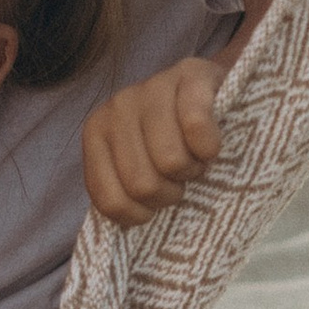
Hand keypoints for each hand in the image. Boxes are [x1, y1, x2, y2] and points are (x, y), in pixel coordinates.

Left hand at [81, 57, 223, 227]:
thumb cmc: (173, 141)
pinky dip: (209, 147)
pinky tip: (210, 143)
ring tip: (194, 158)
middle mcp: (118, 105)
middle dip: (171, 192)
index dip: (141, 213)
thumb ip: (122, 191)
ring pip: (171, 161)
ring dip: (192, 170)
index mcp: (97, 132)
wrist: (211, 92)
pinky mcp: (191, 75)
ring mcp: (152, 86)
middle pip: (143, 184)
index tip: (156, 202)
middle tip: (180, 178)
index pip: (110, 200)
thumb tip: (120, 234)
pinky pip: (196, 127)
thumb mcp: (138, 166)